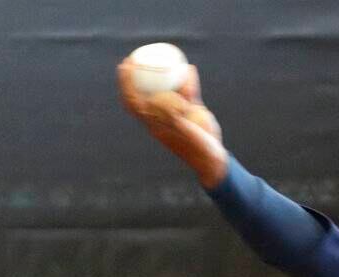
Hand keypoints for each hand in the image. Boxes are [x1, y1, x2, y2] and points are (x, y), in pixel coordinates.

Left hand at [117, 59, 227, 187]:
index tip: (125, 67)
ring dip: (160, 74)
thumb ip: (176, 120)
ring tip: (160, 56)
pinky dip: (187, 80)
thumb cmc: (199, 149)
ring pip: (165, 88)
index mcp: (154, 122)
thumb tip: (162, 104)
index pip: (133, 101)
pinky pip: (186, 91)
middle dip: (135, 75)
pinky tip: (190, 68)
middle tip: (133, 58)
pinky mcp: (190, 110)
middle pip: (143, 92)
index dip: (126, 84)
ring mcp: (175, 111)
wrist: (213, 157)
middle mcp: (162, 115)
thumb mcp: (188, 135)